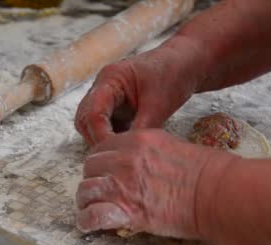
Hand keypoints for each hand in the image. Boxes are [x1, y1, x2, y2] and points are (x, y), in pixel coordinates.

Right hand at [74, 36, 209, 145]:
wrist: (185, 63)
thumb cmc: (173, 74)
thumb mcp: (159, 104)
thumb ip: (141, 128)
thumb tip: (129, 153)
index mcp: (110, 79)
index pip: (92, 112)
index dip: (100, 135)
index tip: (115, 152)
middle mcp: (103, 88)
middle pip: (85, 120)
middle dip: (98, 139)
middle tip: (117, 156)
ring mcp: (108, 98)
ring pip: (93, 125)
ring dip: (104, 139)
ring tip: (124, 152)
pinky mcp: (116, 108)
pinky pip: (107, 127)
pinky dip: (114, 138)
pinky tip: (128, 146)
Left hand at [75, 129, 237, 238]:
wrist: (216, 193)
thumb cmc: (205, 170)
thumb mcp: (171, 146)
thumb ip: (147, 150)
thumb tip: (137, 161)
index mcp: (136, 140)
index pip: (102, 148)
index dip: (100, 162)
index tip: (104, 172)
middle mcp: (125, 160)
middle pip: (90, 167)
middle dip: (92, 179)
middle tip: (99, 191)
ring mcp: (123, 185)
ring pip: (86, 190)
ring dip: (86, 200)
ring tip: (90, 208)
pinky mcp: (127, 211)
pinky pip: (93, 216)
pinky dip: (87, 222)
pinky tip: (88, 225)